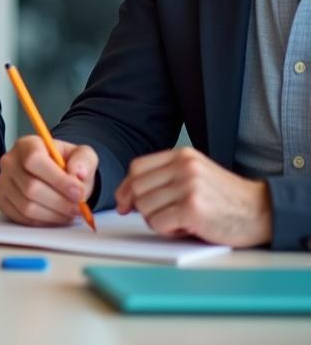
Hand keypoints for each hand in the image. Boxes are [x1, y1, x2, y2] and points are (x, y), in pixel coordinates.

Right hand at [0, 135, 96, 225]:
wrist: (56, 176)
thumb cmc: (66, 164)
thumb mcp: (82, 155)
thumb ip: (84, 160)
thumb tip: (78, 173)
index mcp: (27, 145)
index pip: (34, 160)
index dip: (58, 180)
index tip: (79, 193)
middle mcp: (10, 162)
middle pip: (31, 187)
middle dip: (60, 202)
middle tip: (79, 208)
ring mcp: (4, 183)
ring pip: (27, 207)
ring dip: (54, 215)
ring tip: (70, 213)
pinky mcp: (4, 202)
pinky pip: (23, 218)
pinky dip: (44, 222)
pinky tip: (57, 216)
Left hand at [114, 147, 272, 246]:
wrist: (261, 211)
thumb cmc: (225, 198)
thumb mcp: (195, 175)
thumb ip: (166, 178)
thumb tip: (127, 196)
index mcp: (181, 156)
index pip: (137, 168)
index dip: (126, 187)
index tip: (125, 202)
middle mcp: (183, 167)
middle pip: (137, 187)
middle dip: (139, 207)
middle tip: (156, 217)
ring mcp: (189, 187)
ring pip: (145, 207)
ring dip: (155, 220)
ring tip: (177, 221)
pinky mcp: (193, 209)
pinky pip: (158, 223)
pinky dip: (166, 231)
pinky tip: (184, 229)